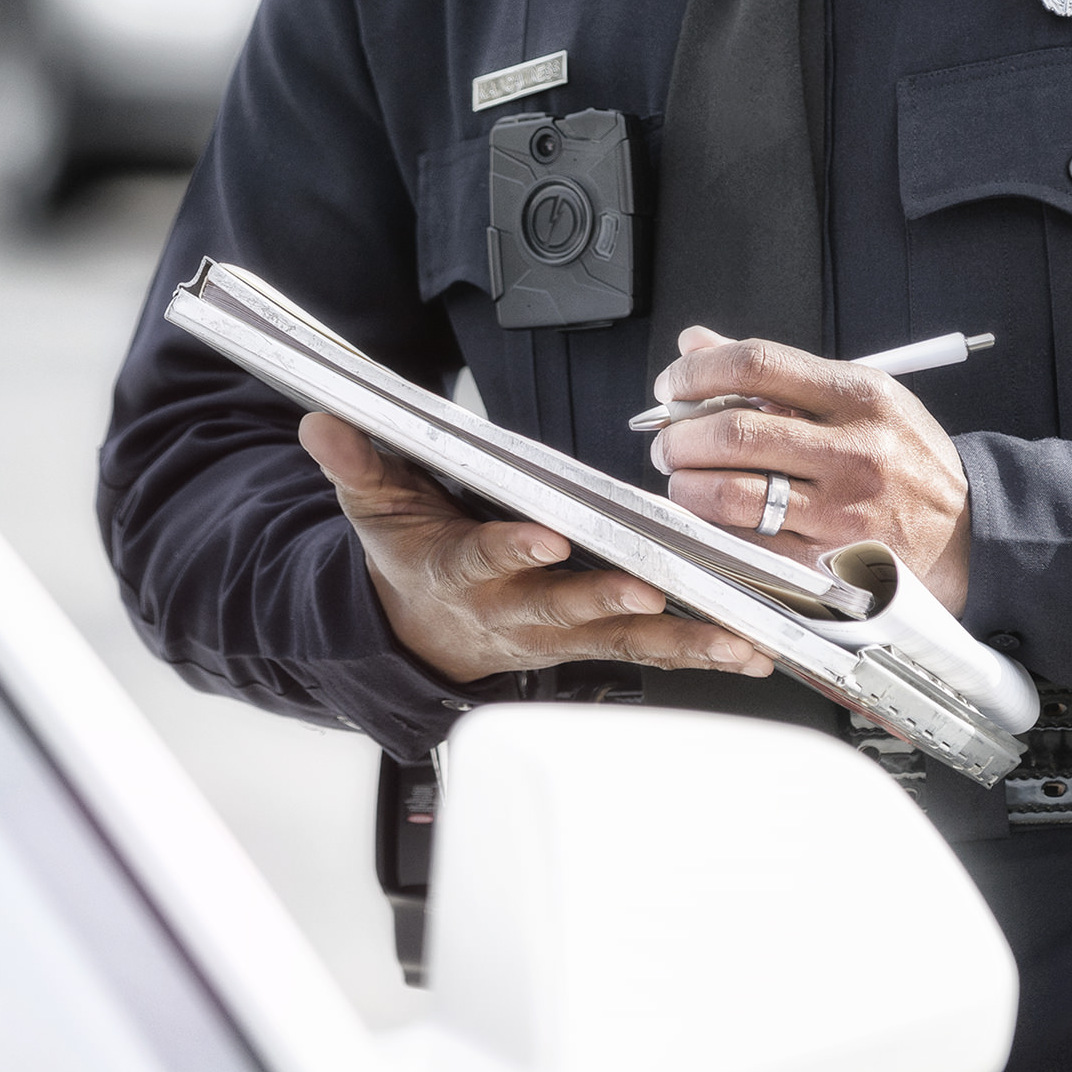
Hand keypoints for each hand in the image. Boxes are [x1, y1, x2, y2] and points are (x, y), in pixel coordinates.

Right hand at [300, 412, 771, 683]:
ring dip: (679, 641)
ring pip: (621, 640)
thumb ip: (357, 462)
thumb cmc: (411, 558)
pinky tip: (747, 650)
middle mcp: (515, 611)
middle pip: (564, 609)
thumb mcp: (375, 508)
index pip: (485, 557)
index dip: (513, 549)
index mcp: (461, 571)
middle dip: (605, 601)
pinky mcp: (596, 644)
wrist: (420, 633)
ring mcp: (560, 634)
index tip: (545, 536)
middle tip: (648, 591)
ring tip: (730, 639)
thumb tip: (324, 419)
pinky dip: (701, 653)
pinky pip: (651, 652)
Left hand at [648, 326, 974, 603]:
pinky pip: (747, 544)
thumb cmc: (904, 458)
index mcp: (859, 395)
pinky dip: (713, 529)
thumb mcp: (859, 398)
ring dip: (686, 486)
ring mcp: (841, 510)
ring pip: (731, 495)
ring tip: (683, 479)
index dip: (697, 372)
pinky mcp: (829, 560)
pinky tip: (710, 517)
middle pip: (734, 433)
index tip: (673, 385)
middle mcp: (853, 450)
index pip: (757, 365)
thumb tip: (698, 343)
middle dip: (679, 436)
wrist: (966, 531)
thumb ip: (778, 374)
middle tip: (668, 440)